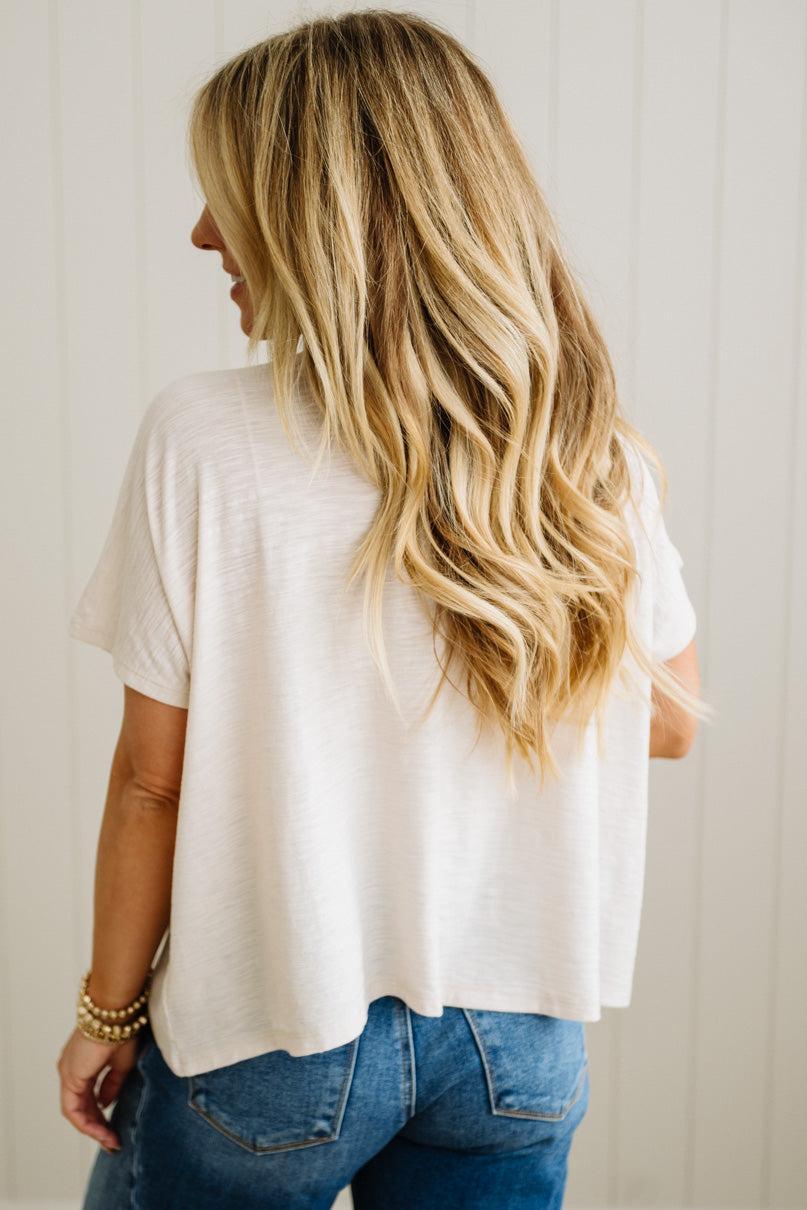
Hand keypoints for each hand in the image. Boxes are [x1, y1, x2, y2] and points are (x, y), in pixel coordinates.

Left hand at [57, 1027, 142, 1151]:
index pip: (88, 1097)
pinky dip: (85, 1122)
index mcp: (83, 1064)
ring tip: (109, 1140)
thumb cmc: (123, 1029)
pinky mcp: (69, 1076)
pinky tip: (101, 1130)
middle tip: (112, 1141)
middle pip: (80, 1106)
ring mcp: (68, 1073)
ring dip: (92, 1128)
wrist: (116, 1012)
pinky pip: (73, 1108)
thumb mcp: (122, 1063)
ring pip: (75, 1110)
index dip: (101, 1116)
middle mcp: (71, 1069)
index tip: (115, 1129)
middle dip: (97, 1126)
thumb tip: (106, 1104)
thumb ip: (113, 1085)